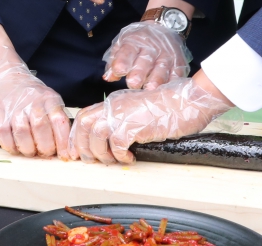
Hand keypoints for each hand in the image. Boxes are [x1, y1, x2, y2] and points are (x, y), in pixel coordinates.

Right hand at [0, 46, 72, 159]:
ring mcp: (13, 107)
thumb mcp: (48, 100)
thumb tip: (67, 148)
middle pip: (41, 129)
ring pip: (23, 134)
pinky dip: (11, 146)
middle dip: (44, 148)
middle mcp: (31, 101)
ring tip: (29, 149)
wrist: (3, 78)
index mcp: (48, 99)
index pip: (59, 122)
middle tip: (43, 152)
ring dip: (28, 148)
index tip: (64, 155)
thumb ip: (56, 120)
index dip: (62, 143)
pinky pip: (5, 137)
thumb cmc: (29, 95)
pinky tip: (15, 145)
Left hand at [70, 75, 231, 164]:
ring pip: (97, 135)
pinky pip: (117, 144)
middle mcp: (114, 106)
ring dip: (102, 153)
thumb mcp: (136, 108)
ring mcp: (123, 114)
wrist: (185, 101)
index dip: (76, 136)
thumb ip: (121, 117)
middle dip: (83, 146)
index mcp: (112, 102)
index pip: (83, 117)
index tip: (76, 151)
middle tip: (92, 160)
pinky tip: (130, 157)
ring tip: (113, 160)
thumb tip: (110, 138)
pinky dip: (120, 155)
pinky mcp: (135, 125)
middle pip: (84, 125)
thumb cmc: (167, 107)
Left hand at [102, 21, 190, 89]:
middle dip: (139, 72)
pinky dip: (173, 82)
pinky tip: (167, 91)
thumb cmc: (138, 41)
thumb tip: (108, 77)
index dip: (123, 60)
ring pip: (162, 68)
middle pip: (145, 60)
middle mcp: (151, 48)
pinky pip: (177, 73)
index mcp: (134, 42)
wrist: (164, 26)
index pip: (128, 51)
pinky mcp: (178, 62)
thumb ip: (115, 61)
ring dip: (156, 79)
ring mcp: (166, 55)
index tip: (119, 70)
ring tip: (150, 88)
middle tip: (133, 84)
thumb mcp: (123, 44)